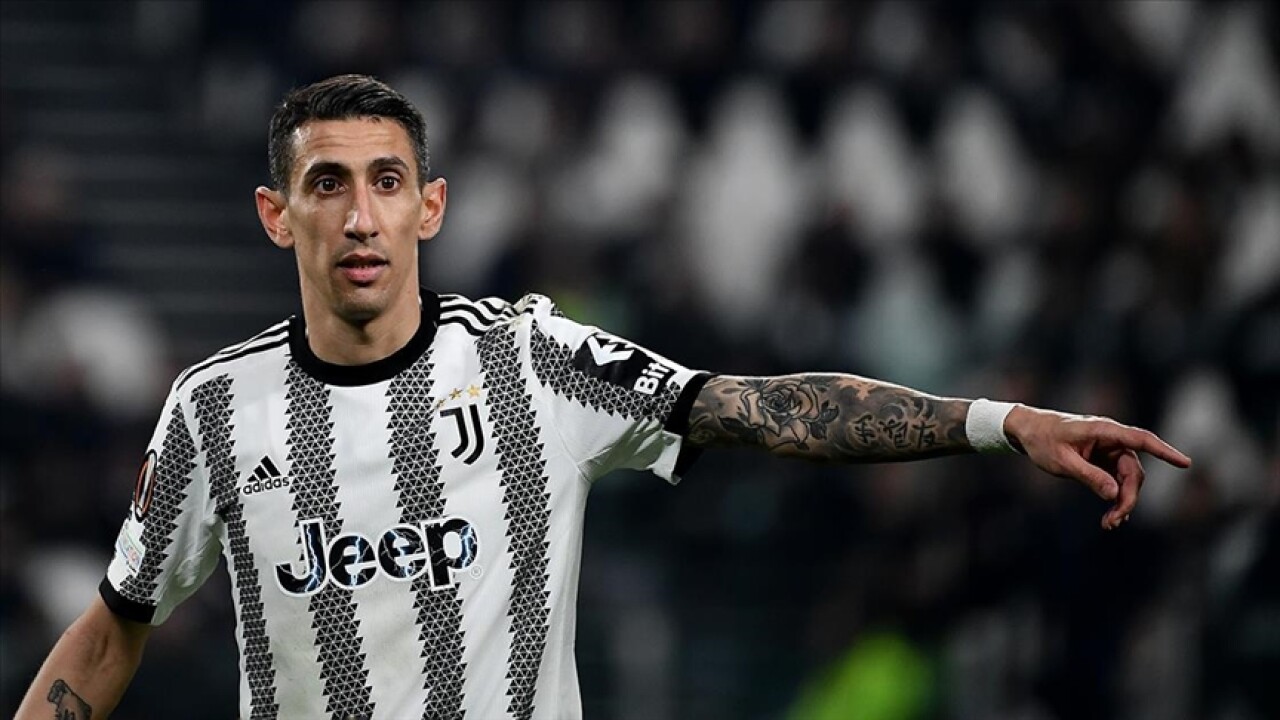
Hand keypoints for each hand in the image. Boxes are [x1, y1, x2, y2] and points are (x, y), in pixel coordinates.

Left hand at [1004, 405, 1191, 529]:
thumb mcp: (1062, 461)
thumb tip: (1114, 494)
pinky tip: (1112, 517)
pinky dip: (1115, 498)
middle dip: (1128, 497)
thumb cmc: (1042, 440)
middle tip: (1114, 521)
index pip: (1142, 440)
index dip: (1165, 452)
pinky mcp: (1102, 461)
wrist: (1027, 432)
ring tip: (1108, 524)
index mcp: (1104, 431)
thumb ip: (1089, 476)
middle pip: (1134, 471)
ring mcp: (1108, 450)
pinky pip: (1117, 481)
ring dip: (1122, 501)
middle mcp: (1111, 439)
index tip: (1185, 463)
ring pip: (1127, 479)